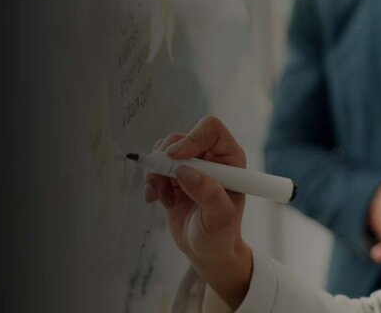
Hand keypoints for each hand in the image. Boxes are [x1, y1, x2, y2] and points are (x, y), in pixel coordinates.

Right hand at [144, 116, 253, 308]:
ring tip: (155, 195)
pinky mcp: (174, 176)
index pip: (211, 130)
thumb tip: (185, 172)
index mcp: (230, 159)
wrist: (206, 251)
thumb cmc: (220, 235)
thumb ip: (207, 194)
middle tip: (160, 183)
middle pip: (180, 138)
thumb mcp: (220, 218)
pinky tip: (156, 199)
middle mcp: (210, 157)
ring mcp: (191, 166)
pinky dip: (150, 181)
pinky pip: (155, 166)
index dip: (192, 138)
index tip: (176, 158)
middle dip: (166, 160)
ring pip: (164, 151)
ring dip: (154, 172)